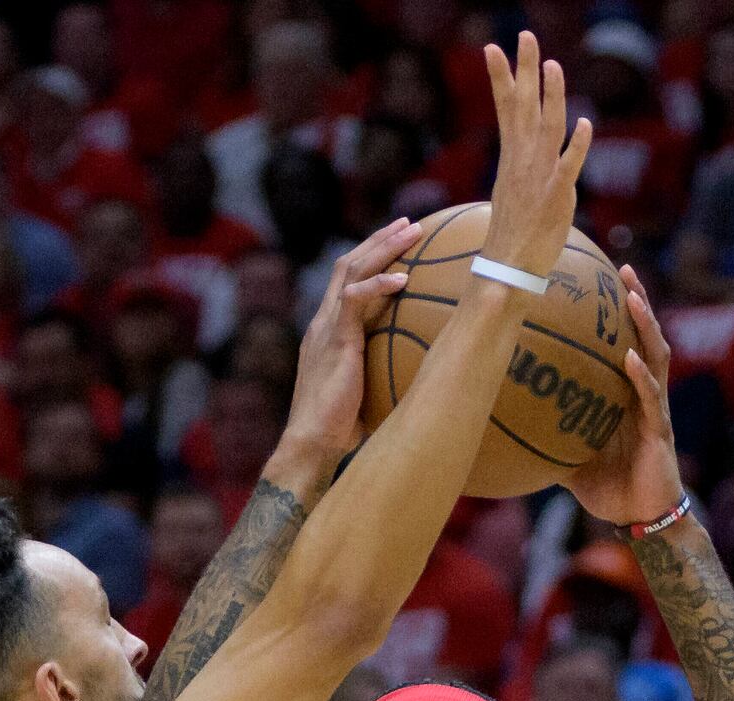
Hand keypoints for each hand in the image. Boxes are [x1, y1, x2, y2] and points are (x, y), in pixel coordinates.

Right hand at [281, 217, 413, 465]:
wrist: (312, 443)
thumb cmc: (340, 429)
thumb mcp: (365, 389)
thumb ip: (382, 370)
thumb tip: (420, 374)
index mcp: (328, 330)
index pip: (347, 280)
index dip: (371, 258)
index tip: (398, 243)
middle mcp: (323, 321)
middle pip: (349, 263)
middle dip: (379, 240)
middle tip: (409, 224)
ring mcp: (326, 328)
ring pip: (351, 271)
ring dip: (382, 248)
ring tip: (411, 233)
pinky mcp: (334, 341)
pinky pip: (354, 300)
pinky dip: (378, 285)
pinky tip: (404, 278)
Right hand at [477, 32, 590, 280]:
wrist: (508, 268)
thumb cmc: (513, 232)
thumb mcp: (513, 188)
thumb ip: (522, 163)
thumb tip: (525, 146)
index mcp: (511, 157)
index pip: (506, 107)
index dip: (501, 77)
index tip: (493, 47)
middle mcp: (522, 161)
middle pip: (523, 106)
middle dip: (524, 70)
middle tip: (524, 36)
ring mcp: (539, 177)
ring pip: (547, 128)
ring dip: (551, 96)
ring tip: (553, 65)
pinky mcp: (557, 197)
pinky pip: (569, 167)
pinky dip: (578, 145)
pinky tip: (586, 124)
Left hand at [565, 265, 683, 527]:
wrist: (639, 519)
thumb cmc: (608, 487)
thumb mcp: (569, 457)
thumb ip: (548, 437)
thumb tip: (503, 429)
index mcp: (627, 395)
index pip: (626, 342)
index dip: (619, 312)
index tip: (602, 279)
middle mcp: (645, 395)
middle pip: (646, 336)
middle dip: (638, 301)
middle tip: (623, 269)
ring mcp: (655, 410)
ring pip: (656, 357)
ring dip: (645, 325)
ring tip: (632, 297)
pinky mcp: (659, 431)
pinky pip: (650, 398)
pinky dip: (640, 376)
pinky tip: (629, 357)